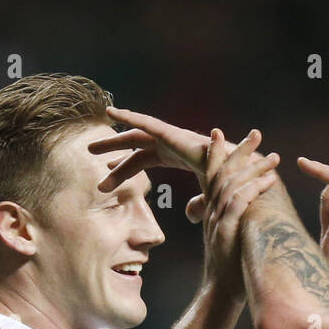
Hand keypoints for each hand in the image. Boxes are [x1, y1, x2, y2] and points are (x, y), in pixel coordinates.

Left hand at [89, 109, 233, 202]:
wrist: (238, 175)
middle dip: (112, 150)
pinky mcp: (171, 133)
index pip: (143, 161)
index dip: (123, 168)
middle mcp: (169, 144)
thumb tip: (189, 215)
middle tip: (90, 153)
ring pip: (134, 136)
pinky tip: (111, 113)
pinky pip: (145, 123)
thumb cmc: (227, 185)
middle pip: (134, 146)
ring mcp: (169, 137)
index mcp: (173, 156)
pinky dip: (128, 116)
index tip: (106, 176)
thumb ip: (197, 206)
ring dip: (112, 140)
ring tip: (90, 146)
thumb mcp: (207, 199)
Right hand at [200, 128, 279, 301]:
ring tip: (274, 157)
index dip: (217, 152)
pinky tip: (269, 180)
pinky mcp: (225, 233)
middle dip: (239, 150)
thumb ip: (228, 219)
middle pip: (222, 172)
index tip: (220, 132)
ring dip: (254, 168)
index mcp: (212, 211)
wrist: (220, 294)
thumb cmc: (230, 270)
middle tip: (257, 133)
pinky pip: (239, 204)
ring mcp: (217, 222)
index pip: (212, 174)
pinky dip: (254, 189)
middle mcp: (212, 212)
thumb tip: (238, 208)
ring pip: (232, 185)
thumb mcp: (225, 238)